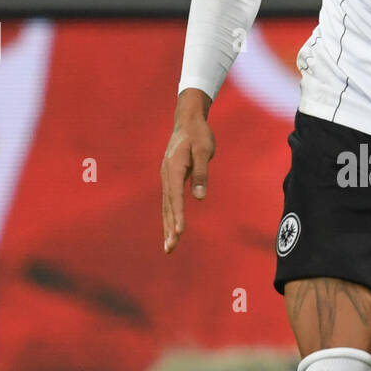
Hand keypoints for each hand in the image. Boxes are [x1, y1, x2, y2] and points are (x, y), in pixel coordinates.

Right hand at [161, 90, 213, 252]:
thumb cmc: (199, 135)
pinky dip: (170, 216)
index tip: (180, 232)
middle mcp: (167, 175)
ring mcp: (166, 177)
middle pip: (168, 206)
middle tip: (170, 249)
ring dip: (168, 226)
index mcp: (174, 168)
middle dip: (169, 228)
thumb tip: (200, 197)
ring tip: (169, 246)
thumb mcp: (204, 151)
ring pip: (167, 206)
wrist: (188, 121)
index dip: (178, 215)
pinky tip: (171, 229)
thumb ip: (201, 173)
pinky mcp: (170, 178)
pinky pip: (169, 201)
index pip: (176, 197)